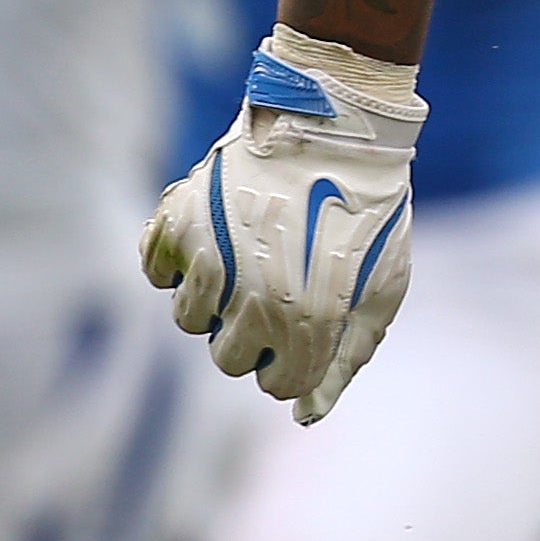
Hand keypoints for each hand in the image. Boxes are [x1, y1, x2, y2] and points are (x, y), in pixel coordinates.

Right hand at [145, 31, 422, 424]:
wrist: (337, 126)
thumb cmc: (368, 211)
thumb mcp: (380, 289)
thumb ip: (345, 358)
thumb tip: (306, 415)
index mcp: (306, 324)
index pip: (278, 384)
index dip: (296, 358)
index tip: (310, 322)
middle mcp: (251, 301)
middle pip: (228, 358)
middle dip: (254, 334)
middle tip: (280, 284)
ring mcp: (209, 261)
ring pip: (190, 321)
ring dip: (218, 298)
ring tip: (253, 253)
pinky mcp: (180, 223)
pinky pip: (159, 273)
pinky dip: (179, 263)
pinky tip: (216, 236)